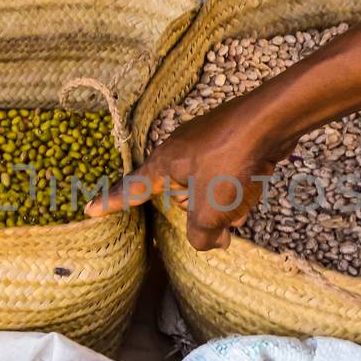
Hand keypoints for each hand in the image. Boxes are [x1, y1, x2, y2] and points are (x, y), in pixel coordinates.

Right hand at [85, 96, 274, 250]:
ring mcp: (204, 143)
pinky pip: (226, 174)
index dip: (111, 203)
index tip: (90, 210)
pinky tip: (255, 187)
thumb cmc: (230, 161)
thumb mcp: (210, 210)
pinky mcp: (229, 141)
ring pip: (208, 186)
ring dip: (226, 201)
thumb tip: (214, 242)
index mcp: (163, 164)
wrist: (271, 119)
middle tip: (222, 216)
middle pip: (180, 194)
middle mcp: (178, 150)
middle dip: (202, 211)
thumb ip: (202, 236)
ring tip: (244, 201)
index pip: (132, 189)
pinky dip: (238, 186)